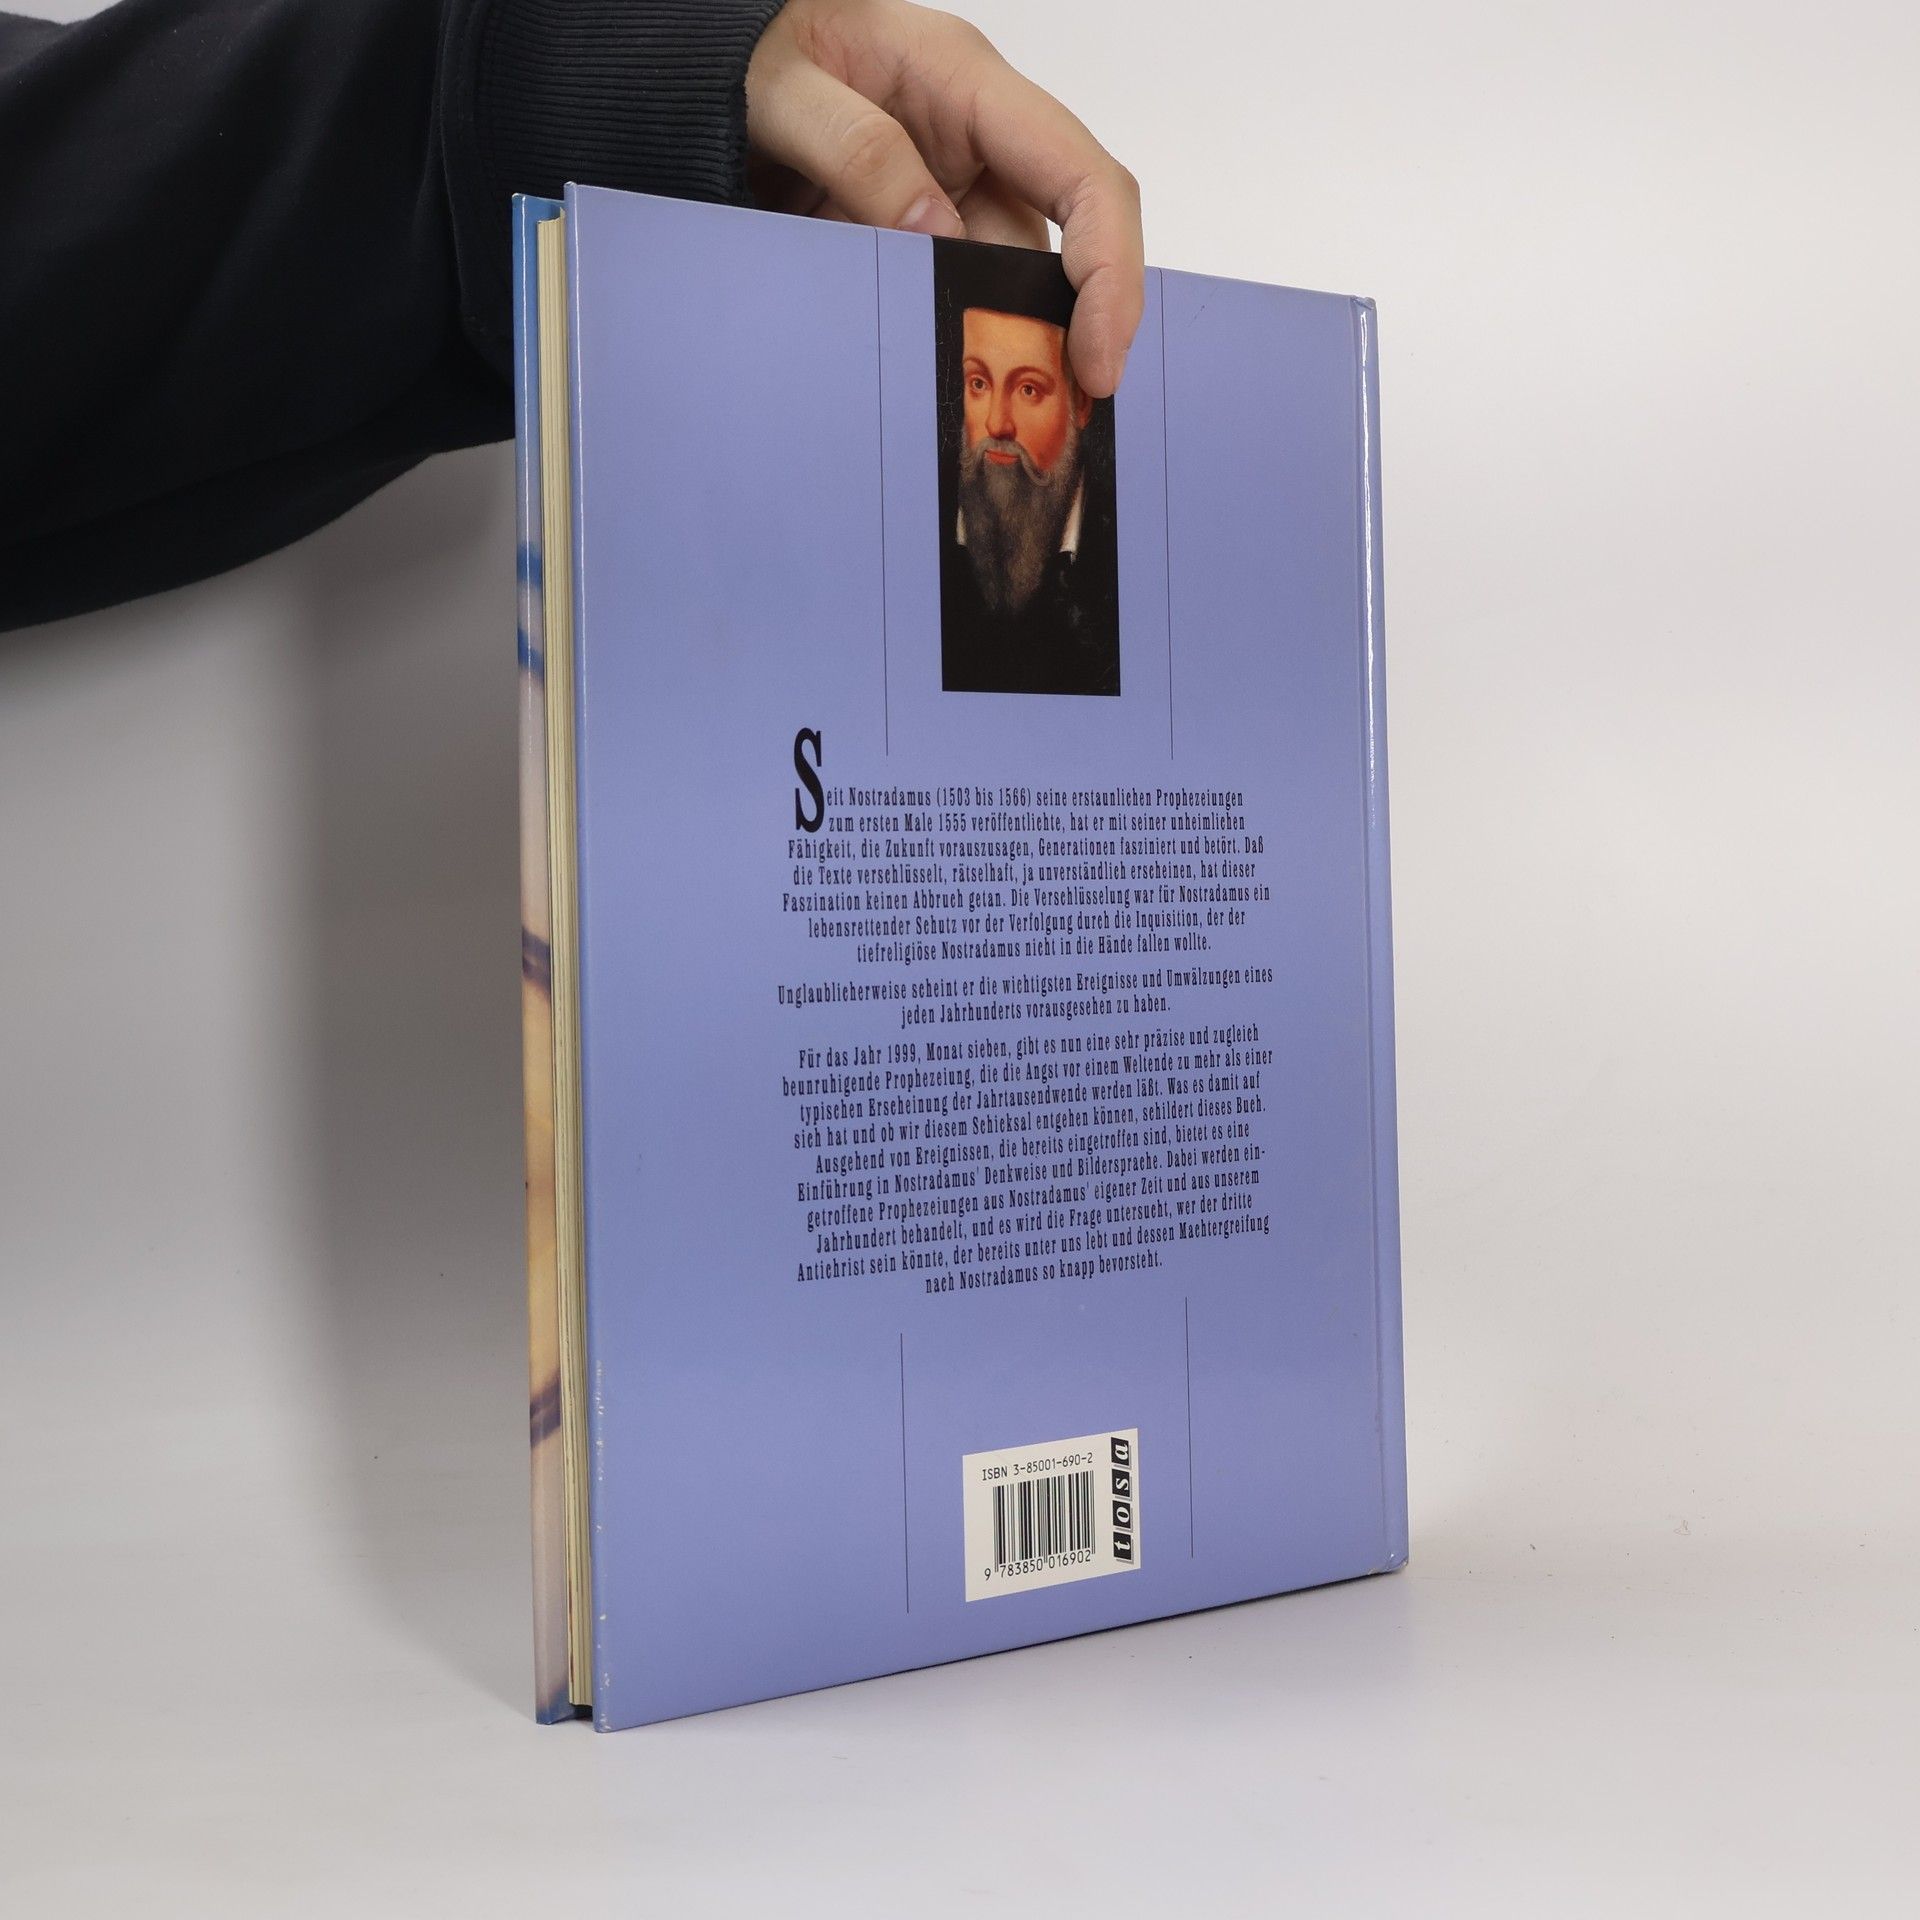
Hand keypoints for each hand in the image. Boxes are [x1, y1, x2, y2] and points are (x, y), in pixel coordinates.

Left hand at [745, 0, 1141, 397]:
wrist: (712, 67)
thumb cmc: (753, 52)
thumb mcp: (786, 90)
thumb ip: (858, 150)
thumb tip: (934, 232)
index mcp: (968, 83)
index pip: (1083, 177)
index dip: (1109, 271)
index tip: (1098, 361)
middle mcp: (982, 141)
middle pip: (1056, 251)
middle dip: (1053, 336)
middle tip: (1021, 416)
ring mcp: (956, 190)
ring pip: (1005, 287)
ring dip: (985, 344)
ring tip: (948, 399)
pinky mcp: (924, 233)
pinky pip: (953, 296)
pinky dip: (944, 340)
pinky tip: (919, 374)